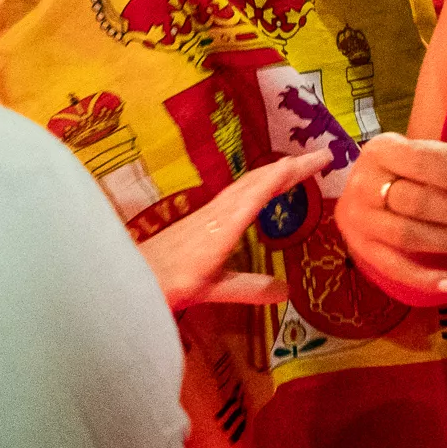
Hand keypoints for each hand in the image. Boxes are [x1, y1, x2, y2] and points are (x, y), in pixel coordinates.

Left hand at [140, 149, 328, 310]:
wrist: (125, 277)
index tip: (316, 159)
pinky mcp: (200, 218)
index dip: (288, 174)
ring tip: (298, 166)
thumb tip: (287, 291)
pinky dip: (258, 182)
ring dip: (274, 171)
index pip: (260, 191)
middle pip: (257, 180)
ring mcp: (208, 213)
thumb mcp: (210, 290)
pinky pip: (238, 191)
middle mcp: (217, 212)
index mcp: (223, 226)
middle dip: (290, 166)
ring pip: (246, 183)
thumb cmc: (166, 283)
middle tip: (321, 156)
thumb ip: (247, 288)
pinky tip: (261, 188)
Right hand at [337, 133, 446, 302]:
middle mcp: (363, 184)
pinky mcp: (359, 249)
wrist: (362, 190)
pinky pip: (392, 268)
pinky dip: (425, 279)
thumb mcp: (428, 153)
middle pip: (418, 203)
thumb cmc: (408, 169)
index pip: (423, 163)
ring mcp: (358, 219)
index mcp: (383, 151)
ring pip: (408, 236)